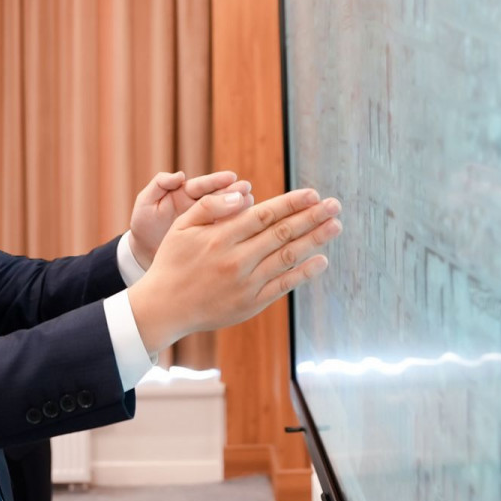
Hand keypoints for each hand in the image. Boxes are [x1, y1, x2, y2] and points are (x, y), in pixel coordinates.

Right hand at [127, 188, 342, 353]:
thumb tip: (241, 192)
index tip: (313, 194)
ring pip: (287, 257)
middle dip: (312, 217)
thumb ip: (211, 206)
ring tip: (335, 227)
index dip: (291, 203)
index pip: (265, 214)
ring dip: (315, 241)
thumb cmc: (173, 262)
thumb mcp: (182, 226)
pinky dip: (304, 273)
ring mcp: (246, 283)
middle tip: (335, 205)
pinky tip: (321, 260)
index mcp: (220, 237)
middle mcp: (237, 259)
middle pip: (282, 233)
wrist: (165, 308)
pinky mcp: (251, 303)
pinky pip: (283, 286)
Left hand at [128, 170, 253, 269]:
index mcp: (184, 193)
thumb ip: (159, 186)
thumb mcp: (145, 204)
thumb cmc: (143, 225)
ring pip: (224, 211)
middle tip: (247, 189)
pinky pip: (224, 230)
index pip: (202, 185)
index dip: (216, 181)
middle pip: (218, 195)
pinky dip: (236, 225)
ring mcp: (205, 222)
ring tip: (251, 203)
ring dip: (238, 206)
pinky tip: (249, 223)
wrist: (143, 253)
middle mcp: (198, 205)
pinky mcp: (209, 238)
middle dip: (233, 191)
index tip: (231, 177)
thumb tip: (179, 175)